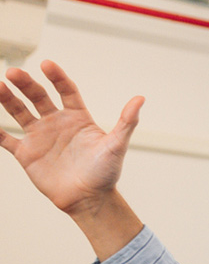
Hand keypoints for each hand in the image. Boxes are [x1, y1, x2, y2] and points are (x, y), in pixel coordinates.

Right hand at [0, 60, 142, 215]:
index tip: (47, 64)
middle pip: (39, 97)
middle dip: (26, 84)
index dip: (57, 77)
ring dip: (8, 100)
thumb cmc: (106, 172)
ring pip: (20, 113)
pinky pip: (7, 140)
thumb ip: (127, 122)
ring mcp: (40, 137)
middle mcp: (57, 123)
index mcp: (78, 117)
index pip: (66, 91)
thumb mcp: (117, 145)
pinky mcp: (27, 154)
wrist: (89, 199)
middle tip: (13, 72)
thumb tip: (140, 99)